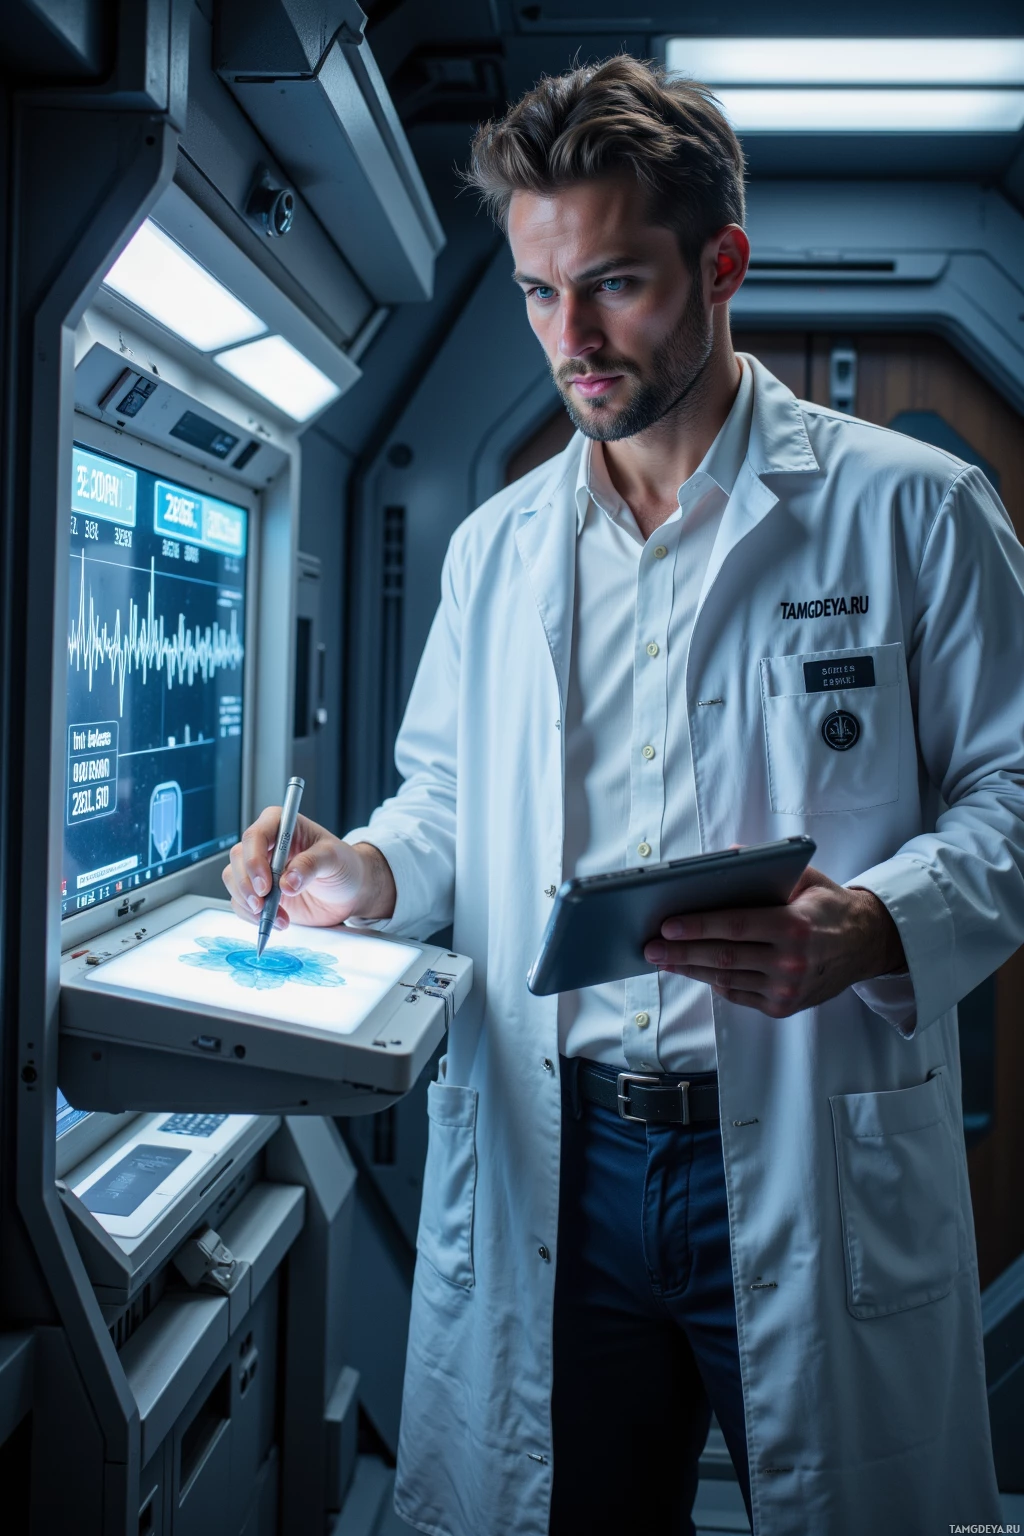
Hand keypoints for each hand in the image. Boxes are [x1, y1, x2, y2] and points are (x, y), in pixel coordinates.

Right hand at [222, 809, 394, 930]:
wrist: (350, 891)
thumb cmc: (345, 865)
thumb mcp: (334, 858)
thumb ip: (311, 865)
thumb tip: (287, 882)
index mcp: (282, 825)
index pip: (256, 835)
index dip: (254, 860)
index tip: (265, 885)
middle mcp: (266, 845)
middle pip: (238, 858)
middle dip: (247, 884)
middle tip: (263, 904)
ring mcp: (260, 869)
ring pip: (233, 881)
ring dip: (249, 903)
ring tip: (277, 917)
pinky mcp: (259, 892)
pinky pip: (241, 903)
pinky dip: (253, 916)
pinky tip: (277, 921)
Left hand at [642, 865, 906, 1016]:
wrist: (866, 945)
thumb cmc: (828, 906)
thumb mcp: (806, 878)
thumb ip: (767, 865)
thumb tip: (725, 855)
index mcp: (795, 926)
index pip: (736, 926)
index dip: (698, 926)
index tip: (666, 926)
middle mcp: (792, 962)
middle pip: (723, 957)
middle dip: (681, 953)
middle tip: (649, 947)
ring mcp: (787, 989)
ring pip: (726, 979)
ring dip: (690, 969)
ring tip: (663, 959)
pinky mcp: (783, 1007)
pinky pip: (738, 994)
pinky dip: (713, 982)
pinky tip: (693, 970)